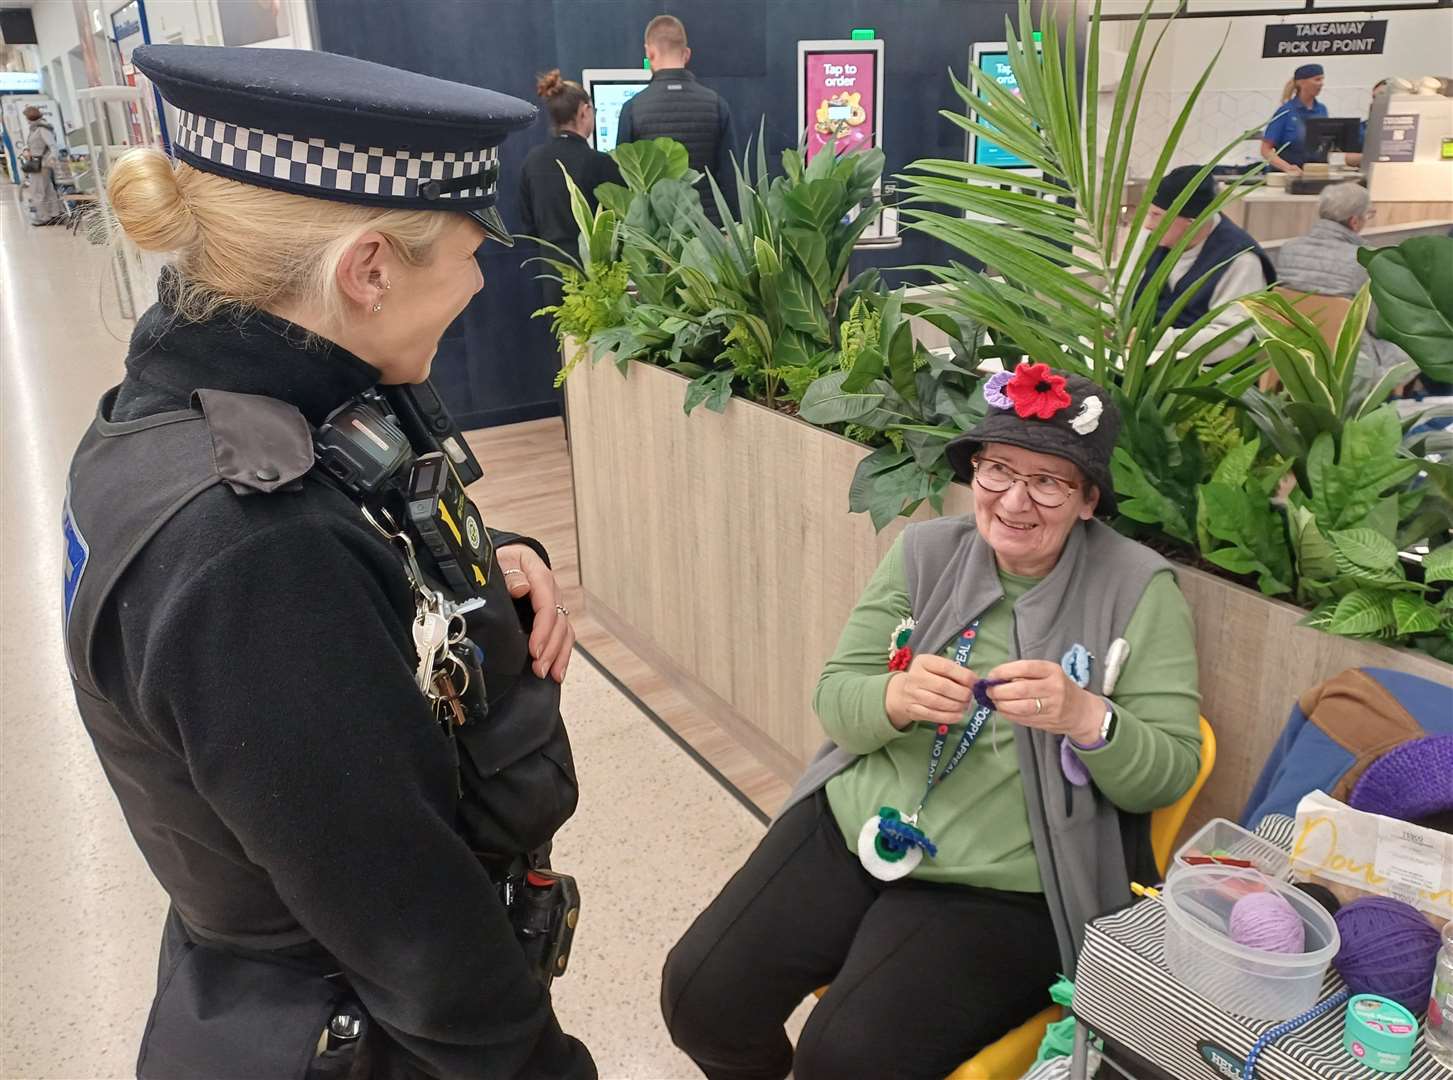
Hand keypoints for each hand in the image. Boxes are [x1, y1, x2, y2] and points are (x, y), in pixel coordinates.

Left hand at [496, 543, 573, 682]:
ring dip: (559, 655)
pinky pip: (564, 636)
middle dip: (551, 649)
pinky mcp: (553, 616)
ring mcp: (555, 605)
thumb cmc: (505, 560)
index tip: (534, 650)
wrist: (509, 558)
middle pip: (559, 623)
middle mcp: (552, 592)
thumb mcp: (502, 560)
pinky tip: (558, 672)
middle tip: (540, 668)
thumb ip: (510, 574)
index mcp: (540, 576)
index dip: (543, 630)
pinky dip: (562, 654)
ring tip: (551, 675)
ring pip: (565, 632)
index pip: (547, 606)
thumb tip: (521, 588)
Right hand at [885, 653, 974, 730]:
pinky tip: (959, 715)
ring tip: (965, 706)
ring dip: (956, 706)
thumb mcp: (937, 668)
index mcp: (923, 662)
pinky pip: (933, 715)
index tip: (974, 682)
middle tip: (970, 697)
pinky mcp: (913, 710)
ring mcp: (912, 694)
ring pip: (938, 702)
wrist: (902, 692)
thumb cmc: (927, 677)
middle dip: (961, 693)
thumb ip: (954, 672)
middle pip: (943, 687)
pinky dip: (949, 717)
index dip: (964, 676)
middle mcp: (915, 676)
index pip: (946, 668)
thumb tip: (975, 682)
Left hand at [982, 660, 1103, 743]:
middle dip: (999, 691)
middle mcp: (1054, 688)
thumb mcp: (1048, 674)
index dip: (1004, 671)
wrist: (1082, 711)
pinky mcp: (1048, 721)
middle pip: (1020, 689)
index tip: (991, 675)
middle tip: (988, 691)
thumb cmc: (1060, 688)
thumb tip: (996, 678)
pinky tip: (1003, 711)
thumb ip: (1026, 674)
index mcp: (1052, 671)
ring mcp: (1052, 706)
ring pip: (1021, 707)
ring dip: (1002, 705)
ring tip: (994, 702)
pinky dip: (1009, 715)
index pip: (1024, 668)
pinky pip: (1023, 719)